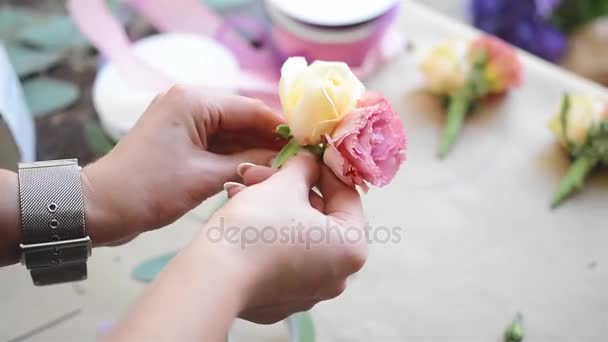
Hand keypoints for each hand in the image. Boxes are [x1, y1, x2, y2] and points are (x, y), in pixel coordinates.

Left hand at [82, 86, 283, 245]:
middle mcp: (189, 101)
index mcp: (194, 100)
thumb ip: (249, 162)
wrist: (101, 207)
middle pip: (242, 118)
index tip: (308, 143)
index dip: (281, 127)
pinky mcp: (180, 137)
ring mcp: (183, 119)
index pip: (250, 109)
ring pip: (231, 132)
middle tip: (299, 161)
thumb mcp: (205, 176)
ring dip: (253, 150)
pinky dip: (235, 156)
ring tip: (283, 169)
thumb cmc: (149, 189)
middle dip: (268, 140)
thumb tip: (284, 158)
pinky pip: (217, 142)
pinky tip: (256, 170)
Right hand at [197, 152, 367, 323]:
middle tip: (259, 172)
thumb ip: (304, 168)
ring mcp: (309, 292)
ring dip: (273, 206)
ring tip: (240, 188)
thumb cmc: (257, 226)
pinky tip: (241, 215)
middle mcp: (337, 276)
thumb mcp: (284, 185)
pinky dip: (267, 235)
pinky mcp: (281, 301)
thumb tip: (310, 163)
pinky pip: (282, 258)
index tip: (304, 154)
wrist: (214, 276)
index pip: (346, 195)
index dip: (322, 168)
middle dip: (287, 188)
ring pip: (297, 235)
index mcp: (351, 248)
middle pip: (318, 216)